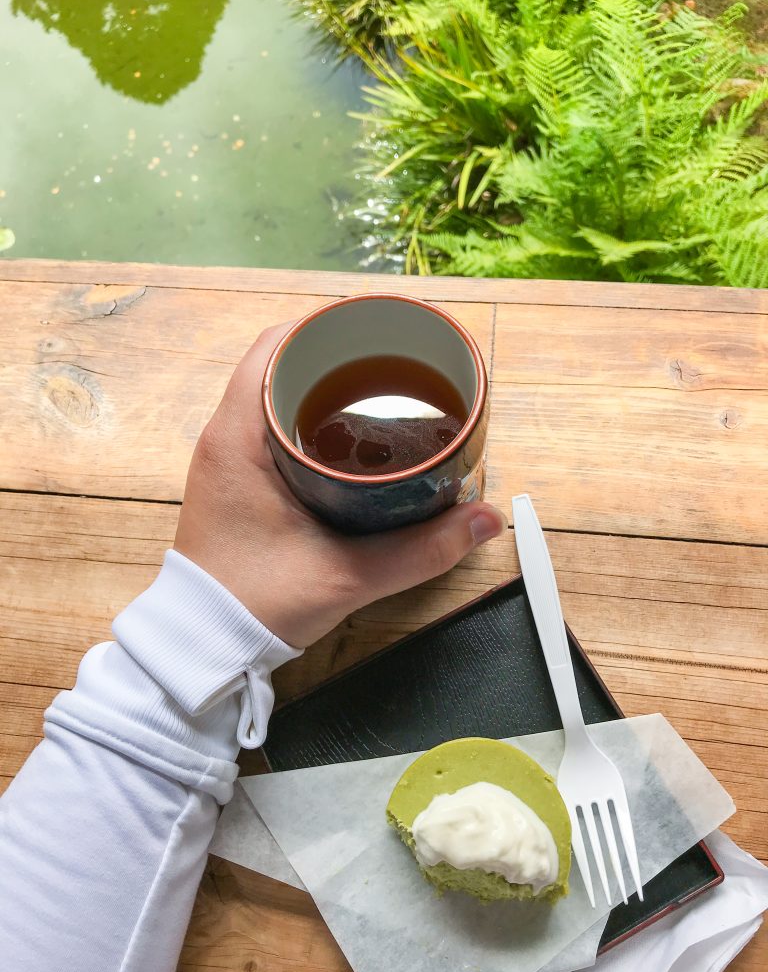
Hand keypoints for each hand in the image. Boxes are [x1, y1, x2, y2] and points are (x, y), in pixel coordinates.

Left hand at [174, 323, 506, 646]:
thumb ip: (421, 550)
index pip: (272, 346)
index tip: (371, 327)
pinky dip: (307, 417)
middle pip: (278, 364)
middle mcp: (224, 438)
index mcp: (238, 439)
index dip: (322, 326)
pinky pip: (270, 426)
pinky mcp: (236, 481)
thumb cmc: (254, 604)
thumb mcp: (347, 575)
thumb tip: (484, 519)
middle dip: (333, 355)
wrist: (204, 645)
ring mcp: (227, 459)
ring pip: (273, 395)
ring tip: (377, 391)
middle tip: (388, 361)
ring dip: (320, 385)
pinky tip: (348, 436)